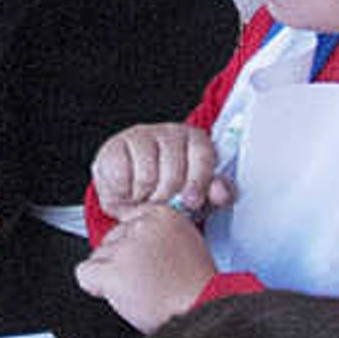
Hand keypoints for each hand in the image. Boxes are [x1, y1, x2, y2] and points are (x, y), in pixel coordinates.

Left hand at [72, 201, 217, 329]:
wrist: (202, 311)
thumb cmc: (197, 289)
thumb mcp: (186, 244)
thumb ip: (157, 235)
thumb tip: (131, 240)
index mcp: (163, 214)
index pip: (127, 222)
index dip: (133, 246)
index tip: (143, 260)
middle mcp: (142, 226)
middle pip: (110, 239)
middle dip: (121, 262)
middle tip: (145, 281)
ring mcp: (126, 249)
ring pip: (97, 257)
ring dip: (112, 277)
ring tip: (141, 290)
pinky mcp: (113, 272)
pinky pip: (84, 274)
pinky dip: (95, 287)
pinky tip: (119, 294)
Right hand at [88, 121, 229, 216]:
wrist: (129, 195)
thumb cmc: (168, 194)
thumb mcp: (198, 199)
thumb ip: (215, 195)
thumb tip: (221, 192)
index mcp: (195, 141)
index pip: (202, 154)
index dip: (198, 180)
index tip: (192, 201)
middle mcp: (170, 133)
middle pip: (174, 169)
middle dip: (168, 196)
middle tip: (163, 204)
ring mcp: (142, 135)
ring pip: (148, 175)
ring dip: (145, 196)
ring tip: (146, 198)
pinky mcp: (116, 145)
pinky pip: (123, 175)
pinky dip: (126, 191)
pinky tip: (129, 190)